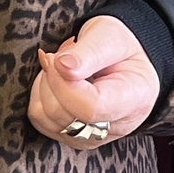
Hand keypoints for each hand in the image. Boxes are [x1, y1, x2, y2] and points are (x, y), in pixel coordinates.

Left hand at [27, 16, 160, 146]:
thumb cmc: (123, 48)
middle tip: (64, 54)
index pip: (89, 107)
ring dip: (44, 85)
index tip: (57, 58)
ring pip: (46, 118)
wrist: (127, 60)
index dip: (63, 83)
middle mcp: (114, 126)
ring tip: (64, 66)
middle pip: (62, 113)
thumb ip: (89, 52)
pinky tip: (58, 81)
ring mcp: (91, 136)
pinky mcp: (72, 137)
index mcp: (132, 100)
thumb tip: (62, 66)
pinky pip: (40, 119)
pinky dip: (41, 95)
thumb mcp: (111, 35)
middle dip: (51, 78)